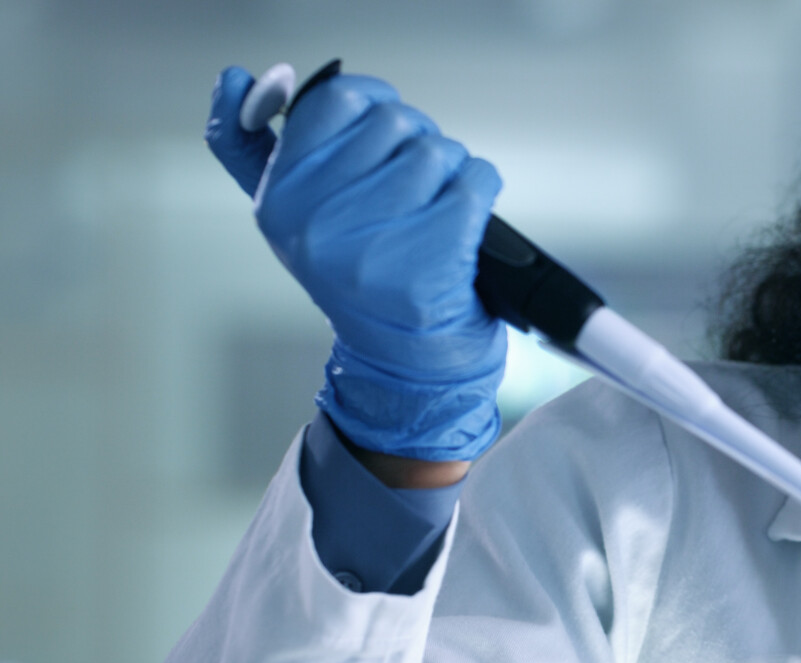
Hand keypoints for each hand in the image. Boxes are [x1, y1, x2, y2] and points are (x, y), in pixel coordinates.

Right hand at [206, 65, 506, 460]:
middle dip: (416, 143)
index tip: (385, 132)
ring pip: (438, 150)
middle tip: (414, 187)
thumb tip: (232, 77)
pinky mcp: (431, 258)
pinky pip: (476, 180)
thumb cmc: (356, 274)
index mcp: (280, 199)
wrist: (405, 360)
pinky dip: (481, 190)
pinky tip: (465, 222)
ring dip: (450, 170)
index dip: (373, 102)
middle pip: (395, 121)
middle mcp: (317, 221)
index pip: (334, 99)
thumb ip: (252, 146)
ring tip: (435, 210)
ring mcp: (374, 242)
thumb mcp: (292, 215)